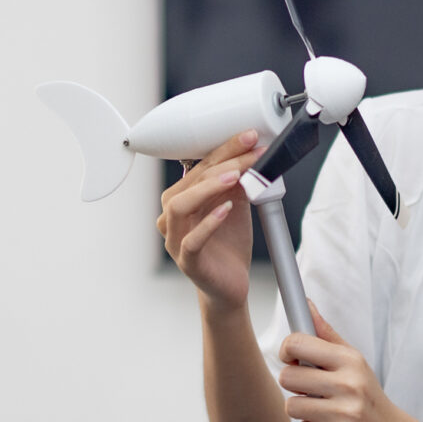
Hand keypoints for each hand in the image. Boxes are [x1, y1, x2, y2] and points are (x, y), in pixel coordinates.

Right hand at [156, 131, 261, 308]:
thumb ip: (237, 183)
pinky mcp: (187, 262)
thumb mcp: (235, 205)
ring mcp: (175, 240)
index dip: (224, 150)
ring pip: (180, 207)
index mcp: (181, 198)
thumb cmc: (229, 244)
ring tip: (234, 177)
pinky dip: (209, 223)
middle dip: (223, 163)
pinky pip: (191, 241)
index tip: (248, 138)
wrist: (230, 284)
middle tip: (250, 154)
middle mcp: (172, 217)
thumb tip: (250, 154)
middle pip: (190, 182)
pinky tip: (225, 210)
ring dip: (207, 188)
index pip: (199, 167)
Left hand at [279, 305, 422, 421]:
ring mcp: (346, 413)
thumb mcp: (354, 361)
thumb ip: (327, 334)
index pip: (297, 343)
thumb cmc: (368, 396)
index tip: (293, 360)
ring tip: (322, 411)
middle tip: (311, 390)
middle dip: (294, 386)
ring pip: (291, 406)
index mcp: (350, 360)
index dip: (286, 352)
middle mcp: (349, 384)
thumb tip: (306, 304)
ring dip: (302, 411)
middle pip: (287, 377)